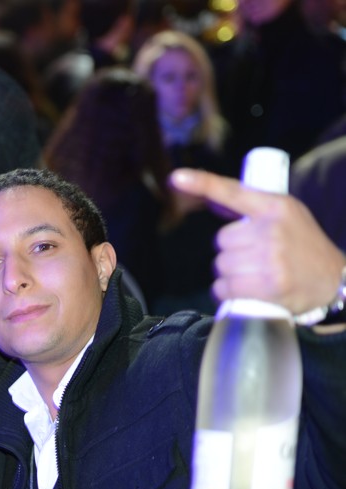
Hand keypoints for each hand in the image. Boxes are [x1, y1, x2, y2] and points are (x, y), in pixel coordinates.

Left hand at [170, 168, 345, 314]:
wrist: (334, 279)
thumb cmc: (301, 246)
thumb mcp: (284, 216)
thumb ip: (251, 209)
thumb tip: (209, 199)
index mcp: (275, 207)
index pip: (231, 192)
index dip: (201, 183)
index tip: (176, 177)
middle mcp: (271, 230)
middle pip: (221, 241)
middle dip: (233, 252)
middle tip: (258, 258)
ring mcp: (270, 258)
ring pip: (221, 266)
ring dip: (231, 274)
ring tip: (257, 275)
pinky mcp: (268, 286)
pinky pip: (224, 288)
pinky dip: (229, 293)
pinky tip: (250, 291)